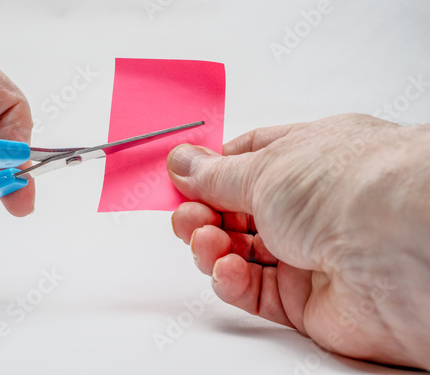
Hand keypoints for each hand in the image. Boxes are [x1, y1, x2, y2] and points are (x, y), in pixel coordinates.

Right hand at [167, 113, 429, 369]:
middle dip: (204, 214)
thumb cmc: (347, 186)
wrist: (404, 249)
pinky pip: (256, 293)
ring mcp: (307, 253)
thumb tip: (182, 164)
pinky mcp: (306, 301)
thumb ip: (216, 175)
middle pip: (238, 212)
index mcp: (305, 160)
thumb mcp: (265, 170)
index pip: (247, 163)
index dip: (211, 172)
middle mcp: (308, 207)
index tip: (183, 181)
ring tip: (205, 240)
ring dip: (212, 247)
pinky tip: (226, 270)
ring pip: (241, 254)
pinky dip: (232, 282)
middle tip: (186, 216)